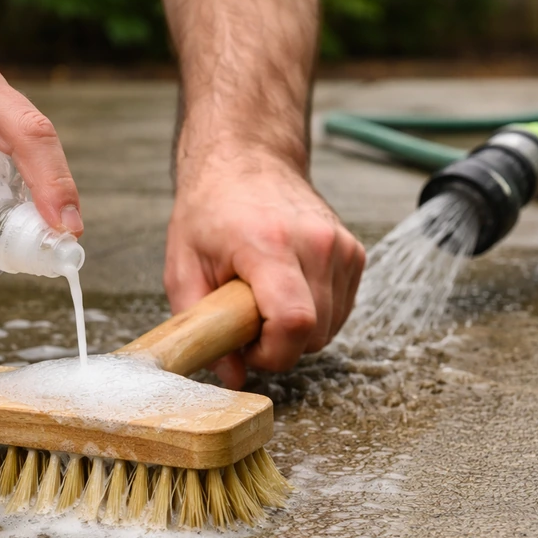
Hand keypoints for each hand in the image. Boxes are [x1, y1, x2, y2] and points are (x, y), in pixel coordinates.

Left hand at [164, 150, 364, 388]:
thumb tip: (231, 377)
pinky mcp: (354, 253)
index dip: (270, 353)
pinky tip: (286, 290)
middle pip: (314, 334)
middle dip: (278, 345)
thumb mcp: (183, 268)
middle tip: (246, 321)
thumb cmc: (210, 211)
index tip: (246, 345)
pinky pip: (340, 311)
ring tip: (263, 301)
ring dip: (296, 331)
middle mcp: (317, 244)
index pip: (294, 322)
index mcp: (270, 244)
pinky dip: (314, 315)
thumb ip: (200, 326)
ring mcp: (341, 247)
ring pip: (330, 328)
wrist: (247, 159)